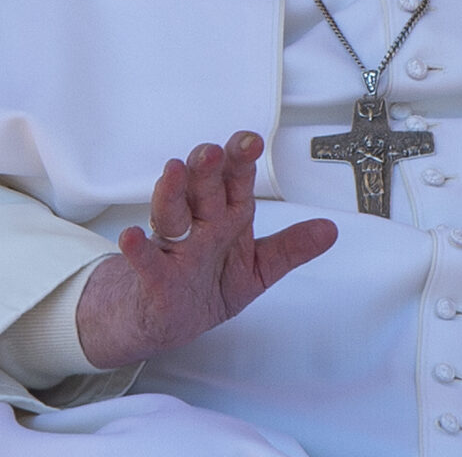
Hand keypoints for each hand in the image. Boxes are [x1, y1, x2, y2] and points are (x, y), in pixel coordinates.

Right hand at [76, 131, 336, 367]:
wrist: (165, 319)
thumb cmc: (209, 284)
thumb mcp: (259, 268)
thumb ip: (291, 248)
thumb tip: (331, 230)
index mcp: (227, 216)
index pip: (234, 181)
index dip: (240, 160)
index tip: (250, 140)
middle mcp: (199, 224)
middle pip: (202, 189)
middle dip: (207, 168)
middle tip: (212, 151)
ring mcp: (174, 247)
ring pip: (172, 213)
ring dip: (172, 192)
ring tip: (173, 172)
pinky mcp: (154, 278)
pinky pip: (146, 261)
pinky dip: (138, 250)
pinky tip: (130, 237)